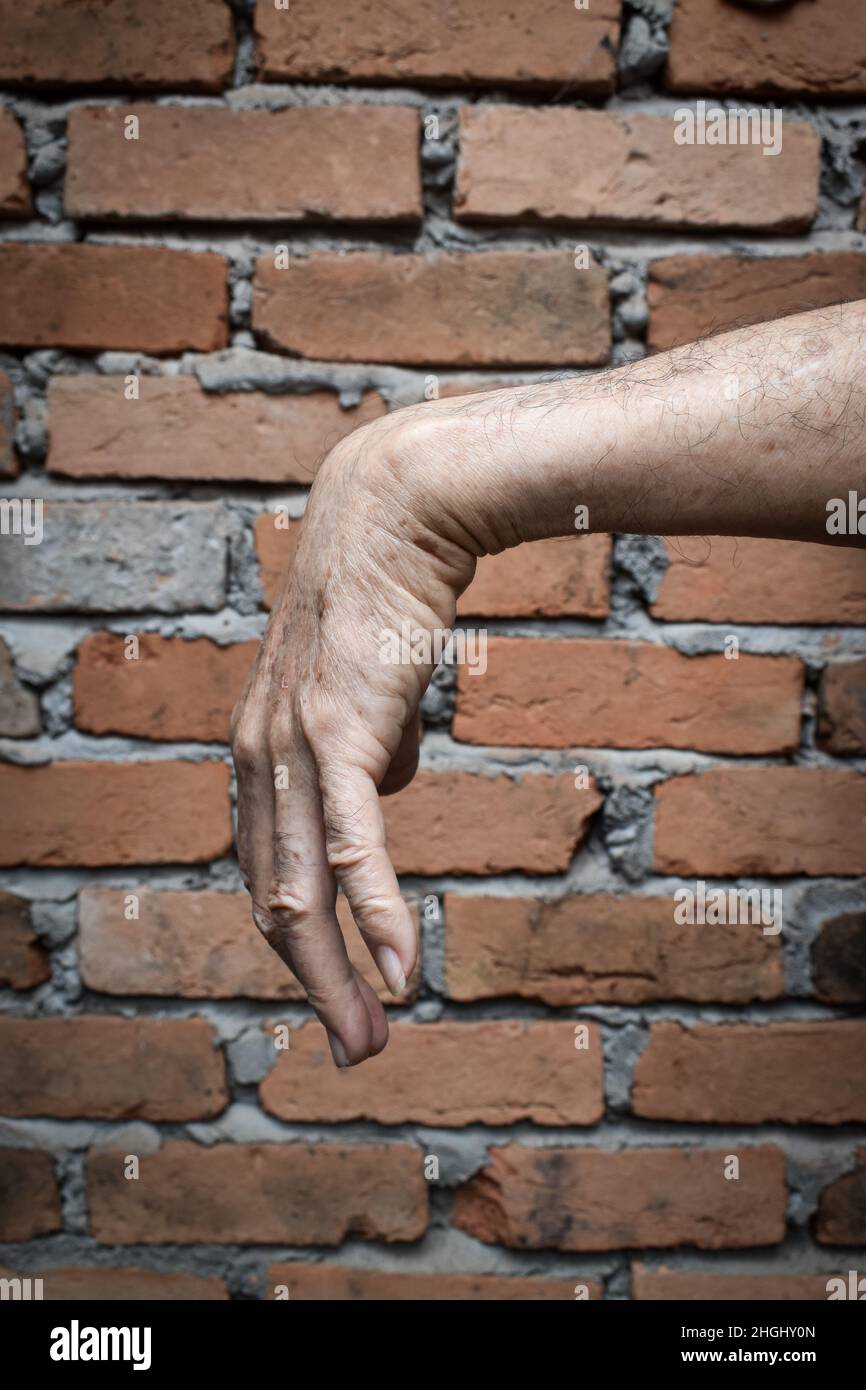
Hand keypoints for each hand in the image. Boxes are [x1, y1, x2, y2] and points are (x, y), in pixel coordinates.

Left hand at [230, 410, 477, 1066]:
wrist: (392, 518)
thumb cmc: (383, 600)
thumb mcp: (368, 690)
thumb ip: (368, 746)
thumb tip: (387, 789)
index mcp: (261, 753)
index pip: (269, 870)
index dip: (299, 941)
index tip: (339, 991)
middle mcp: (260, 760)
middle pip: (277, 898)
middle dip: (314, 985)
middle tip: (353, 1051)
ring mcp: (293, 749)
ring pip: (305, 888)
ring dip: (340, 975)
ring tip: (371, 1040)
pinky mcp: (341, 733)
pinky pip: (353, 844)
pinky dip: (376, 914)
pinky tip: (398, 970)